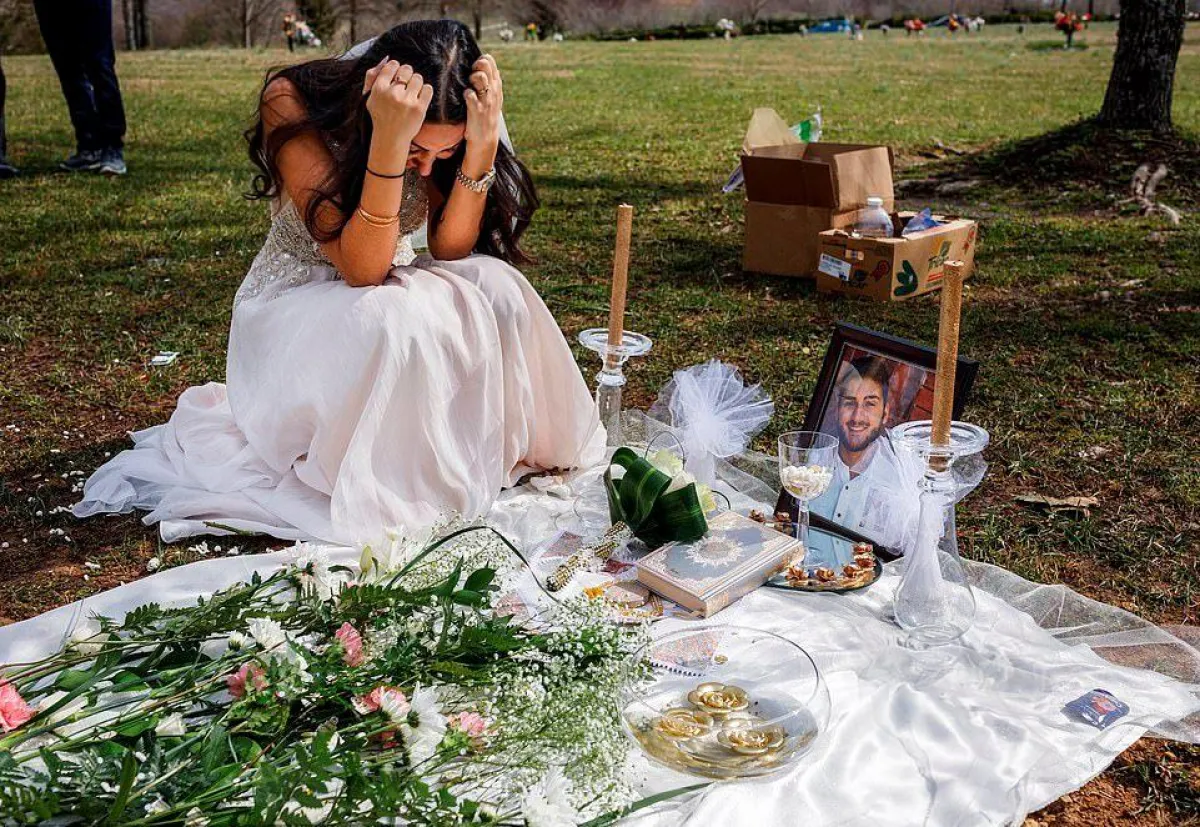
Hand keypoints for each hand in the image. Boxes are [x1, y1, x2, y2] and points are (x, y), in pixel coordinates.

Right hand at [363, 59, 432, 150]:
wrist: (390, 138)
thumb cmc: (380, 116)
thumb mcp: (369, 97)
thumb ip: (372, 77)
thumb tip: (386, 59)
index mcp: (379, 88)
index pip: (392, 65)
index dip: (396, 68)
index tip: (397, 76)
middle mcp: (393, 93)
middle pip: (407, 69)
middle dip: (407, 75)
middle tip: (405, 86)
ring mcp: (407, 101)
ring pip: (418, 78)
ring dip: (416, 83)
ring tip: (412, 93)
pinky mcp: (419, 109)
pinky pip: (428, 89)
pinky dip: (425, 91)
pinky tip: (420, 97)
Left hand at [463, 54, 502, 169]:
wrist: (485, 139)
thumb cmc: (485, 117)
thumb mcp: (492, 98)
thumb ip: (490, 82)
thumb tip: (484, 65)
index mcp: (496, 87)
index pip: (491, 62)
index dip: (481, 60)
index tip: (474, 67)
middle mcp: (492, 91)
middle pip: (485, 65)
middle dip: (475, 65)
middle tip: (470, 74)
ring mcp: (485, 101)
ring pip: (479, 77)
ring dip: (472, 77)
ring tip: (469, 85)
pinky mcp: (477, 110)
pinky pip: (470, 94)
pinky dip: (466, 94)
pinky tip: (466, 98)